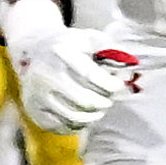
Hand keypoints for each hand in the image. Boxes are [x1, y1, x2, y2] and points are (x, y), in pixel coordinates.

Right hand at [0, 0, 141, 140]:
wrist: (34, 50)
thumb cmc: (71, 46)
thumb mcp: (90, 38)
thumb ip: (113, 50)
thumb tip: (131, 65)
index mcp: (61, 52)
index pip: (90, 76)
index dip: (111, 84)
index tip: (118, 85)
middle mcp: (45, 74)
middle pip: (85, 100)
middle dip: (104, 101)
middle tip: (109, 97)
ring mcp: (37, 94)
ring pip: (74, 116)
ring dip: (94, 115)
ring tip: (100, 106)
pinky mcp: (34, 110)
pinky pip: (62, 126)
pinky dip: (79, 124)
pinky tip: (84, 114)